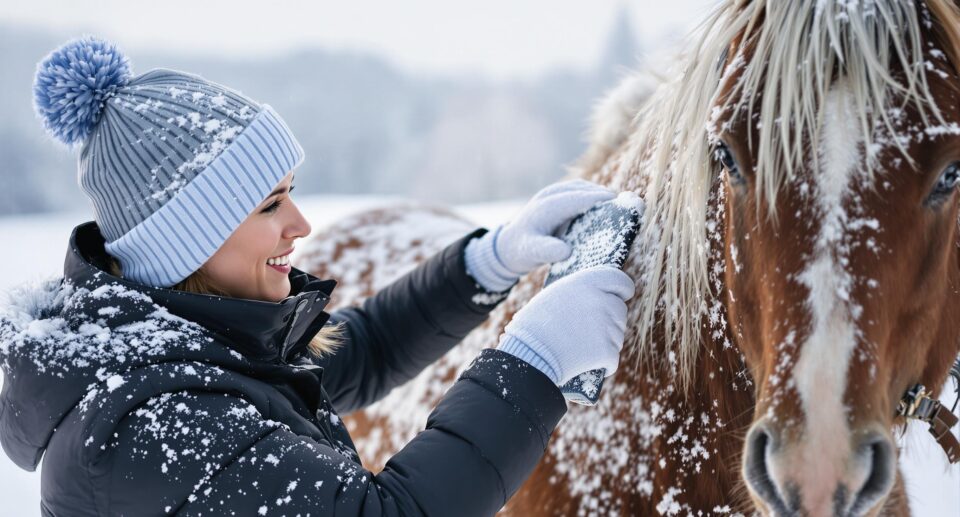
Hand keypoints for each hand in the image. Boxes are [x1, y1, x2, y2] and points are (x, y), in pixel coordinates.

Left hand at [464, 179, 615, 291]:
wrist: (508, 246)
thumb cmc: (521, 250)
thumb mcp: (531, 253)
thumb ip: (547, 251)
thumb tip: (565, 251)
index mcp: (547, 207)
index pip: (577, 198)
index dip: (597, 198)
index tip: (617, 202)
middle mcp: (551, 196)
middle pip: (582, 189)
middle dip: (603, 195)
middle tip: (626, 204)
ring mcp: (554, 195)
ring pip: (582, 189)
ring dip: (599, 195)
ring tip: (619, 206)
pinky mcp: (558, 199)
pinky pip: (580, 194)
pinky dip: (593, 198)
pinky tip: (605, 210)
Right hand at [495, 265, 635, 384]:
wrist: (530, 353)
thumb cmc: (535, 324)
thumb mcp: (556, 295)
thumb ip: (582, 290)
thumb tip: (600, 294)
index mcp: (588, 281)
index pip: (622, 281)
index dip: (623, 290)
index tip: (622, 296)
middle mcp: (602, 300)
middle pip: (620, 310)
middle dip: (610, 320)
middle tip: (589, 330)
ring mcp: (607, 326)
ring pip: (618, 335)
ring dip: (606, 341)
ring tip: (580, 346)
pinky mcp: (608, 350)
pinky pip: (613, 358)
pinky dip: (603, 363)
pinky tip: (585, 362)